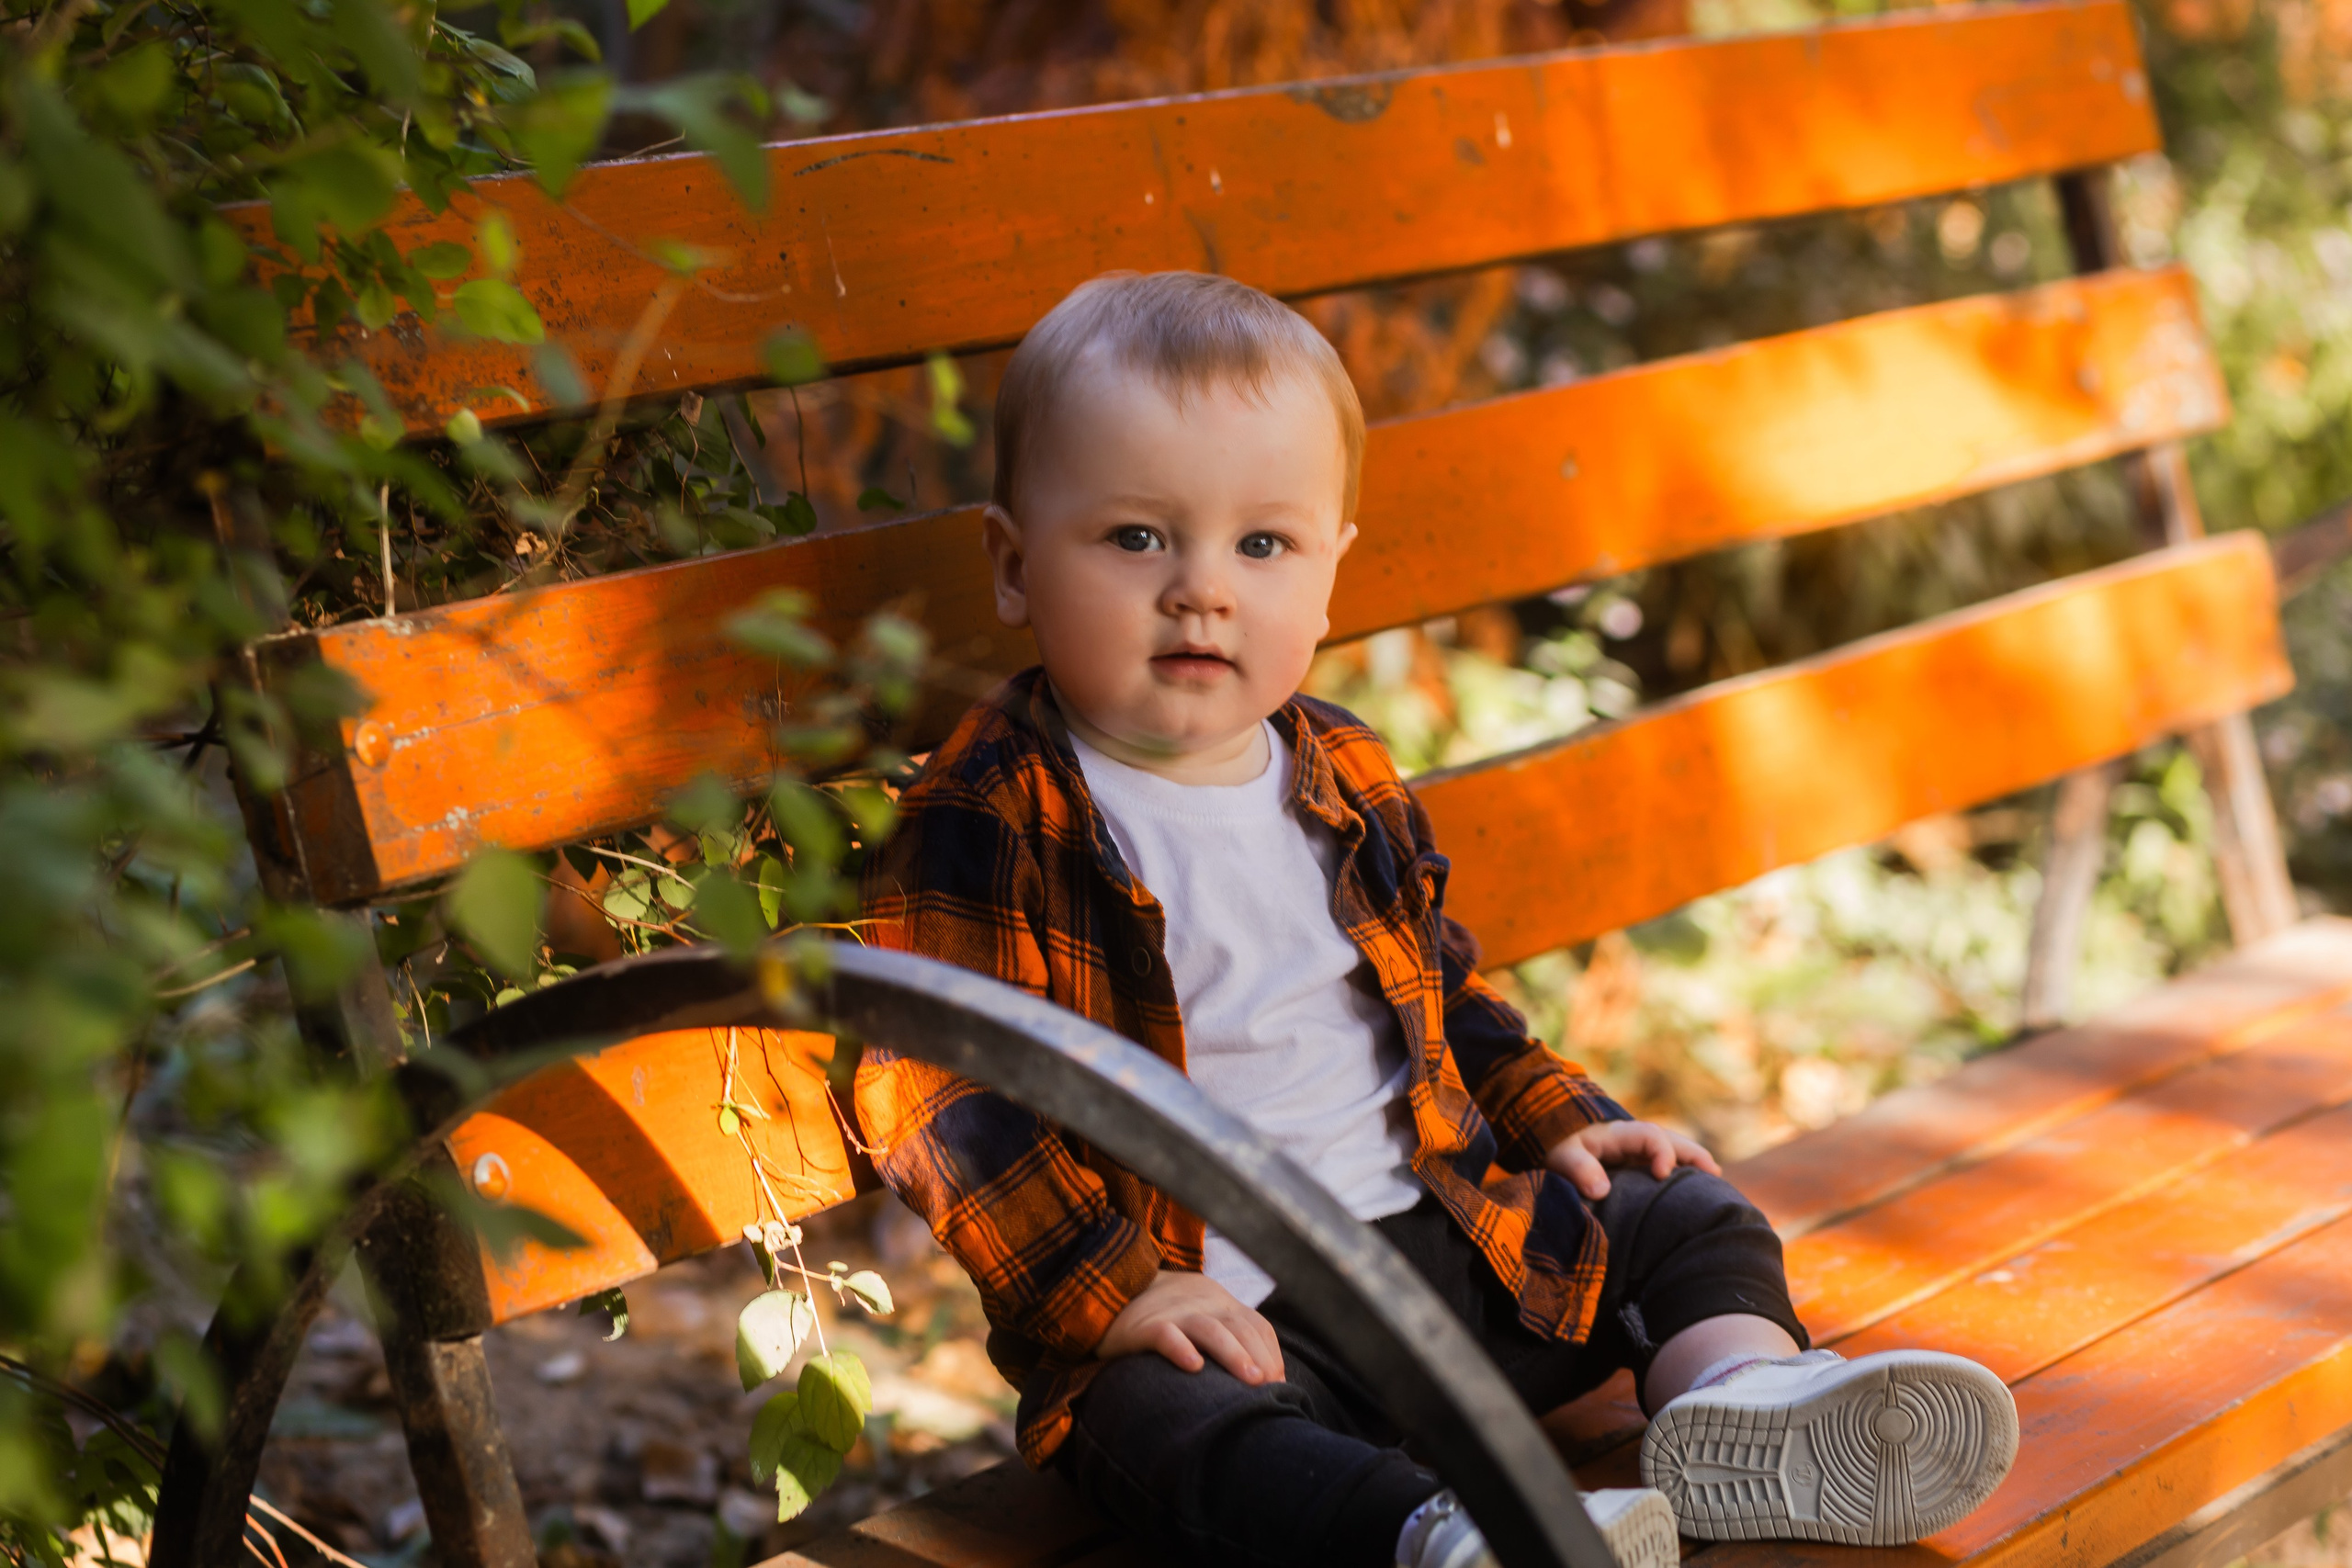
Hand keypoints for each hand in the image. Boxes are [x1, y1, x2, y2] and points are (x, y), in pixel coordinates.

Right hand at [1096, 1270, 1282, 1384]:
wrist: (1111, 1289)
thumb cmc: (1165, 1316)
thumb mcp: (1202, 1318)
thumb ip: (1230, 1338)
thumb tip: (1264, 1380)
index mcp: (1220, 1303)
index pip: (1257, 1325)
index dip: (1272, 1355)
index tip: (1278, 1385)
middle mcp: (1203, 1304)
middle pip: (1240, 1328)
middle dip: (1260, 1358)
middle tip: (1271, 1388)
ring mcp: (1174, 1312)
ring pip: (1210, 1330)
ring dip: (1234, 1355)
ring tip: (1251, 1381)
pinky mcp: (1145, 1325)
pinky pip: (1165, 1335)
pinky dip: (1181, 1349)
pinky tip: (1194, 1367)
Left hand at [1546, 1119, 1719, 1200]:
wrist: (1551, 1139)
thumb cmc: (1556, 1145)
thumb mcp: (1561, 1154)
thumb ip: (1579, 1168)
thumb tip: (1602, 1191)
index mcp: (1618, 1133)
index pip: (1650, 1136)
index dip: (1661, 1152)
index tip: (1662, 1174)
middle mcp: (1634, 1140)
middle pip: (1672, 1141)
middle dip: (1694, 1155)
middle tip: (1714, 1175)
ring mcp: (1637, 1152)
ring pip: (1674, 1152)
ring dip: (1694, 1165)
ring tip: (1715, 1186)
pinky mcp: (1636, 1166)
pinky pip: (1664, 1166)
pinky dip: (1682, 1176)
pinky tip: (1695, 1194)